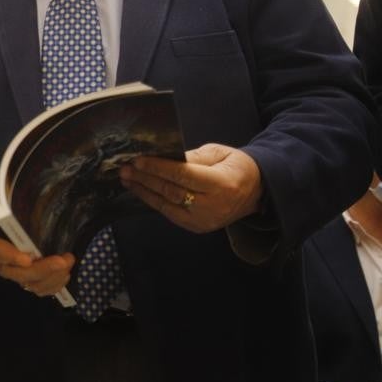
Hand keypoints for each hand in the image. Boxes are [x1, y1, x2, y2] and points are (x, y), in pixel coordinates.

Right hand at [0, 183, 72, 297]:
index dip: (11, 257)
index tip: (27, 258)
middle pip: (20, 274)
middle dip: (42, 270)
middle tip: (62, 260)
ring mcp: (12, 270)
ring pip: (31, 283)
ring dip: (52, 278)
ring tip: (68, 262)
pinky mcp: (22, 273)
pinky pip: (37, 286)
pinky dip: (52, 284)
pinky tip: (65, 273)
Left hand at [121, 143, 263, 232]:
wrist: (256, 191)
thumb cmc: (236, 167)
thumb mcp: (219, 153)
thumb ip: (193, 156)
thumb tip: (165, 157)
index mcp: (221, 184)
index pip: (182, 175)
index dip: (158, 168)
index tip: (138, 160)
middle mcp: (212, 205)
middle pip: (171, 191)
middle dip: (145, 179)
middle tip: (125, 169)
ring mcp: (204, 220)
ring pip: (167, 205)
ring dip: (143, 191)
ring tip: (126, 179)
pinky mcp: (198, 227)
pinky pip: (170, 214)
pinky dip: (153, 201)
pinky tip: (140, 191)